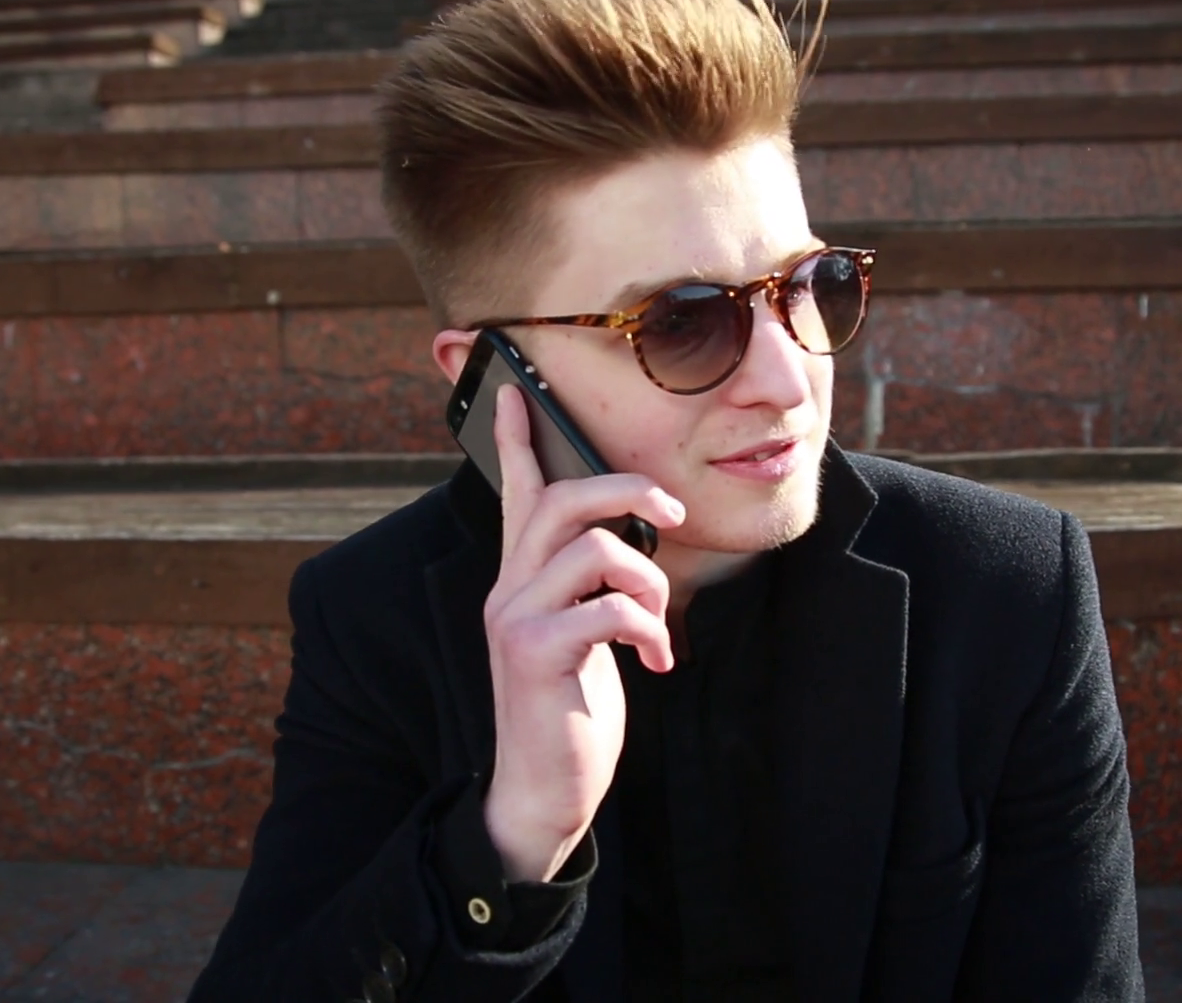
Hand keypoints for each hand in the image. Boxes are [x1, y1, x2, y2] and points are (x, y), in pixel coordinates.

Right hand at [480, 384, 682, 881]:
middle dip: (628, 491)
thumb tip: (627, 544)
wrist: (542, 788)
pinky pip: (608, 609)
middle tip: (671, 511)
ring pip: (596, 550)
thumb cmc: (568, 710)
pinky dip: (647, 629)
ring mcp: (517, 618)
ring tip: (656, 624)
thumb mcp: (579, 635)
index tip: (514, 392)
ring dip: (649, 582)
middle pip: (564, 500)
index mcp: (521, 579)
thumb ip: (590, 588)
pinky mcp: (537, 654)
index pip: (517, 494)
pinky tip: (653, 661)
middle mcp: (509, 588)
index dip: (514, 441)